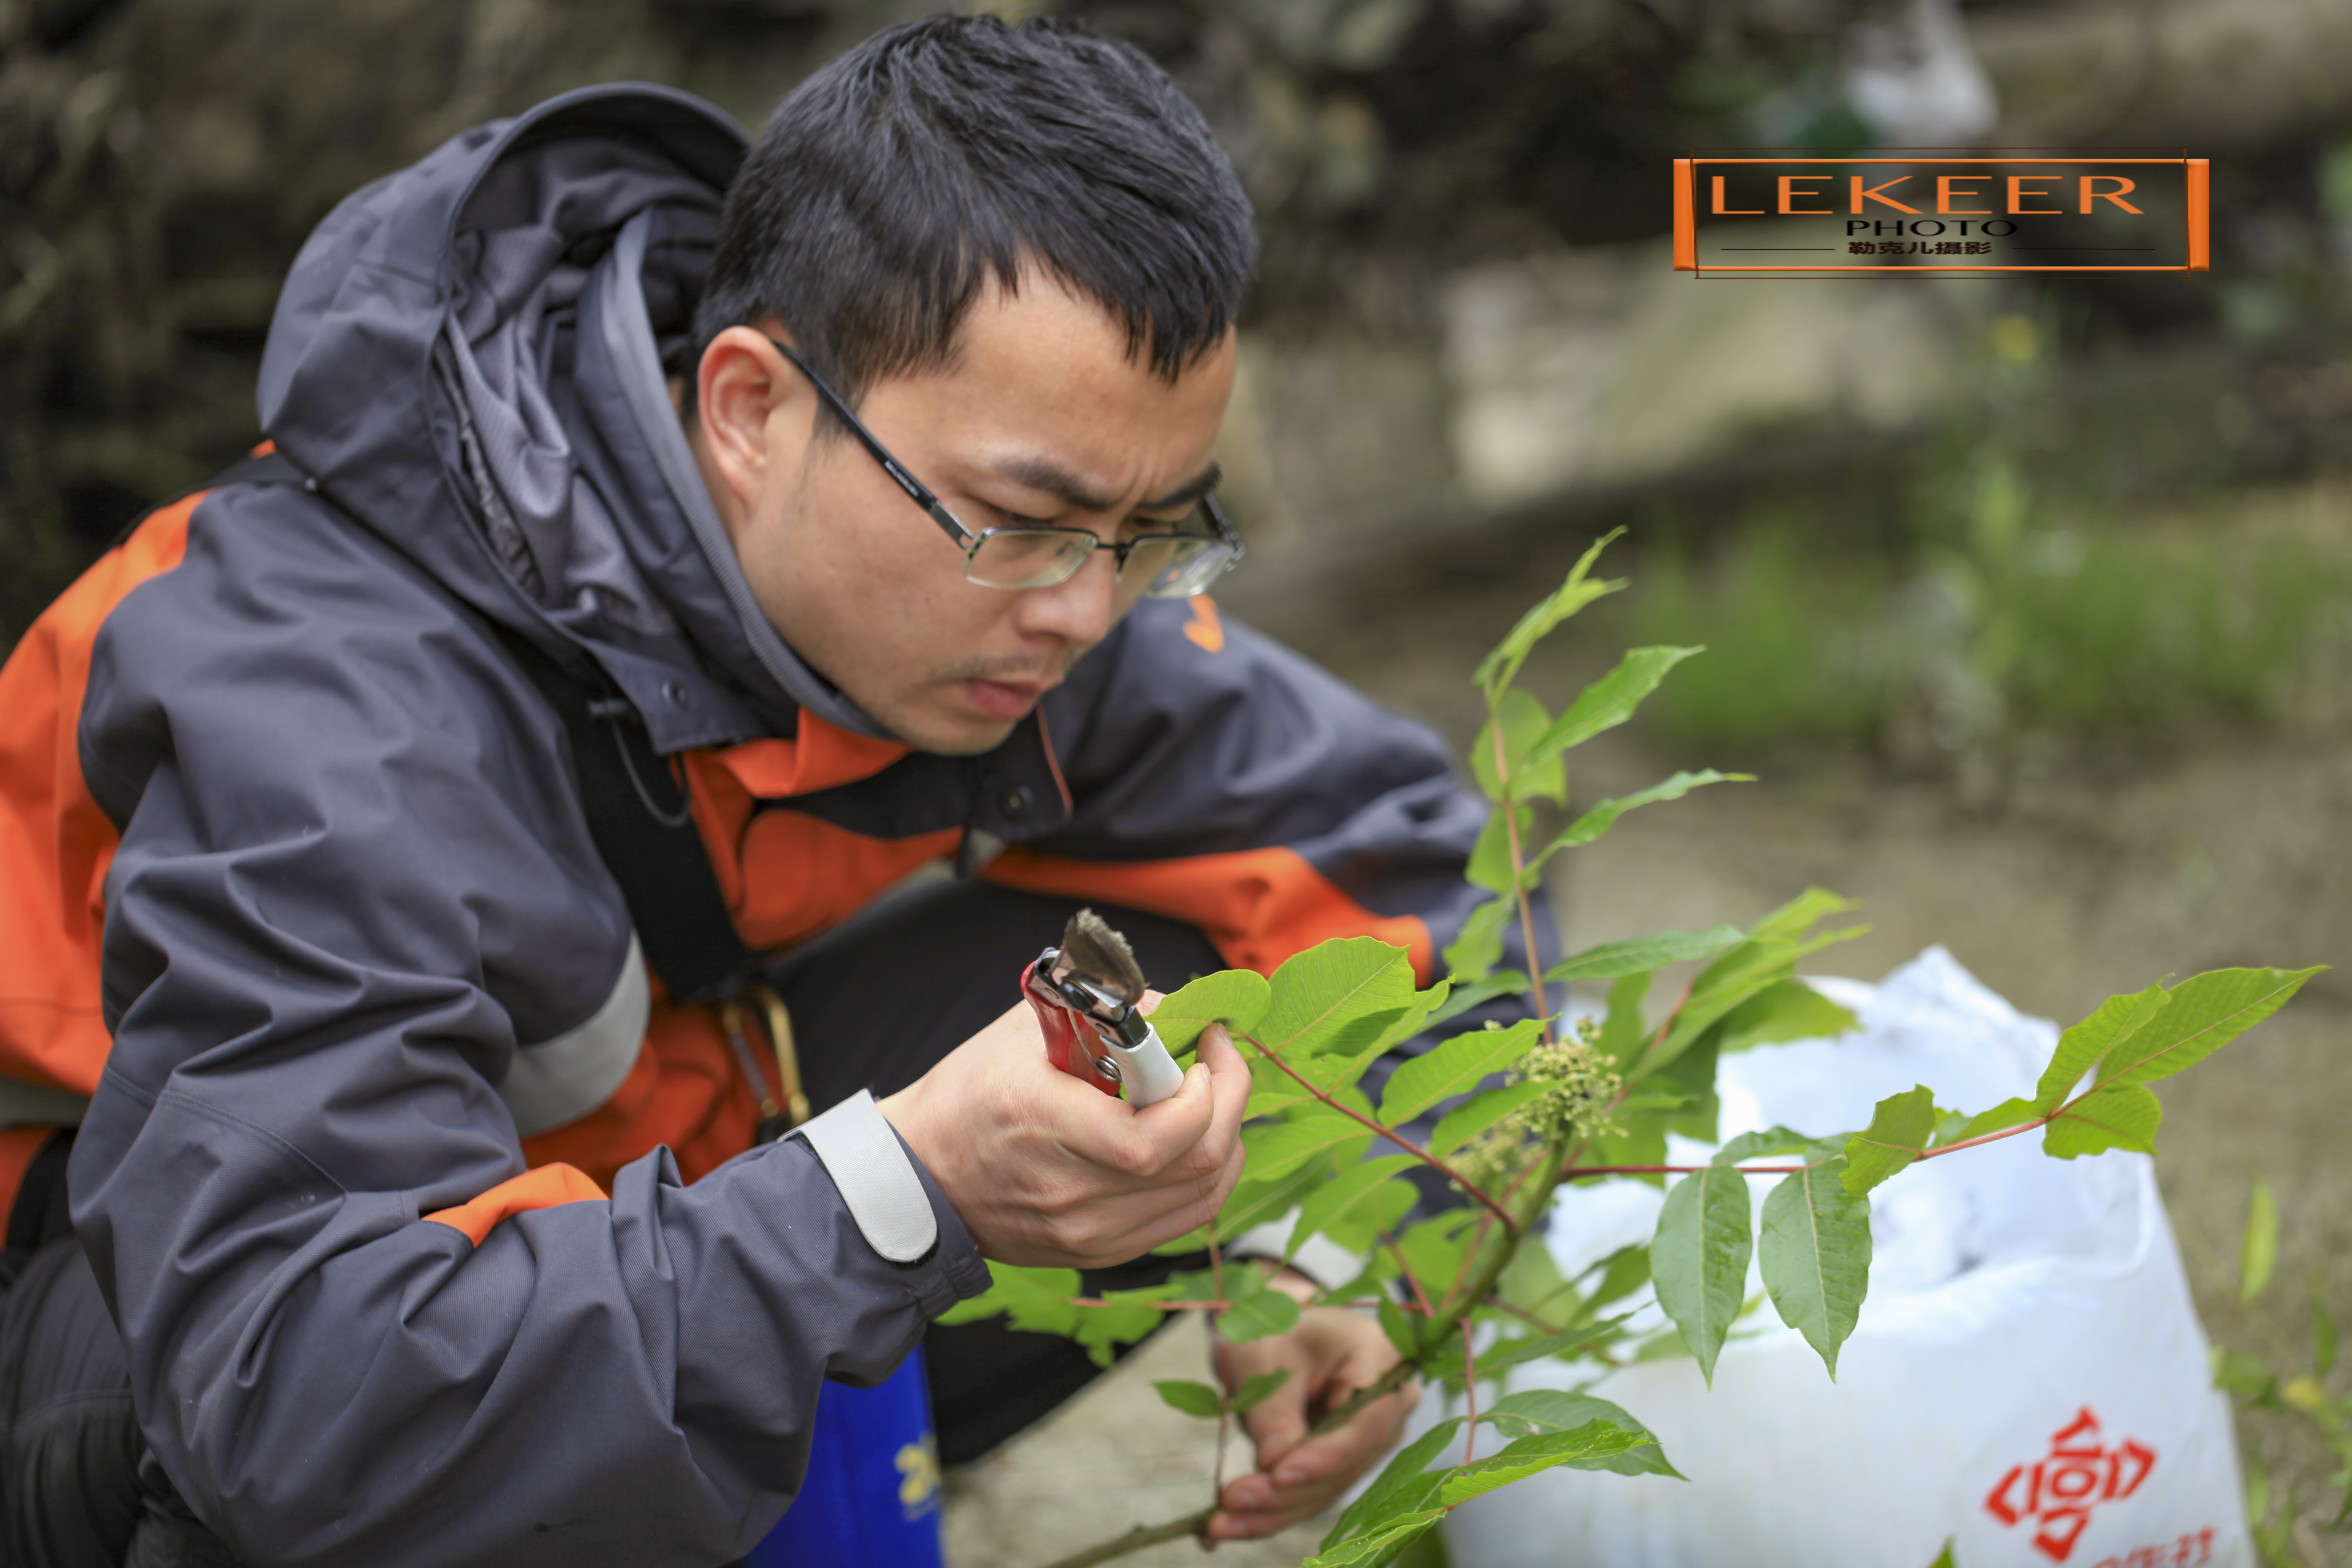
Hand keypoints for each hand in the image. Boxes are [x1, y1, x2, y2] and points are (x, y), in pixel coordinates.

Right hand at [877, 1004, 1248, 1267]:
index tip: (1209, 1045)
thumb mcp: (1024, 1031)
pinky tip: (1195, 1140)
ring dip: (1227, 1138)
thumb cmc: (969, 1094)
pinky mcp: (1099, 1253)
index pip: (1157, 1136)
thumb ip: (1106, 1013)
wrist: (922, 1178)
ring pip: (1203, 1196)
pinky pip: (1184, 1219)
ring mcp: (1087, 1233)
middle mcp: (1071, 1193)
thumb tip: (1181, 1008)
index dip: (1208, 1090)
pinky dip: (1205, 1176)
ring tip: (1213, 1098)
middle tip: (1223, 1061)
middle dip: (1232, 1102)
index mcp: (1046, 1125)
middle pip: (1196, 1165)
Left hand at [1207, 1272, 1419, 1541]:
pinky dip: (1269, 1511)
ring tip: (1219, 1523)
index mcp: (1380, 1358)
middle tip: (1230, 1502)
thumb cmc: (1271, 1327)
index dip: (1327, 1455)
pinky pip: (1310, 1493)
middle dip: (1286, 1491)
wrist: (1270, 1331)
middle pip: (1345, 1463)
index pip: (1366, 1421)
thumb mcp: (1263, 1354)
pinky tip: (1228, 1527)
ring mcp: (1368, 1439)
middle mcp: (1389, 1405)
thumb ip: (1273, 1409)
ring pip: (1326, 1488)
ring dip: (1272, 1511)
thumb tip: (1275, 1466)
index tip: (1279, 1474)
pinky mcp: (1342, 1462)